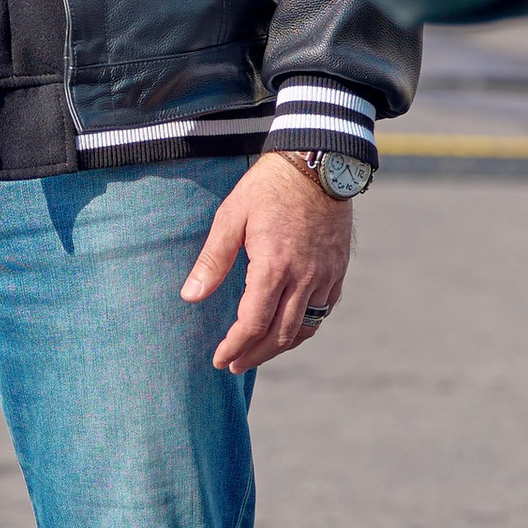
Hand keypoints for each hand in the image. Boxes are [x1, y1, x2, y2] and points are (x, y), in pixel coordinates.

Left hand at [180, 152, 353, 373]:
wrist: (318, 162)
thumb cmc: (268, 187)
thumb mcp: (231, 216)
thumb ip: (212, 260)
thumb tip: (189, 296)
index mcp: (274, 265)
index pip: (252, 323)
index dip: (234, 346)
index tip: (219, 359)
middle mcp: (304, 277)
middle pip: (280, 335)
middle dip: (255, 355)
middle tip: (234, 364)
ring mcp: (326, 276)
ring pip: (305, 328)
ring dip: (279, 347)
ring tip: (257, 352)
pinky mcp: (338, 270)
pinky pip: (323, 311)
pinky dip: (304, 328)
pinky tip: (287, 329)